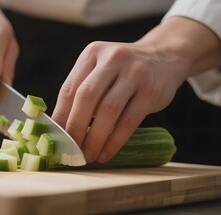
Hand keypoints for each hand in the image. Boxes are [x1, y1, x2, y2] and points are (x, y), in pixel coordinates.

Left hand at [52, 41, 188, 163]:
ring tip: (87, 156)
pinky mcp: (151, 91)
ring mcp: (135, 73)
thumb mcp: (100, 69)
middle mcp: (112, 59)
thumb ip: (81, 90)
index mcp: (92, 54)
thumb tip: (59, 128)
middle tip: (70, 150)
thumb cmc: (122, 71)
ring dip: (95, 138)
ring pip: (108, 110)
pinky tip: (106, 153)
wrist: (165, 57)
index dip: (60, 116)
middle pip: (86, 97)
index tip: (55, 138)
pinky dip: (114, 141)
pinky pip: (129, 121)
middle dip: (75, 128)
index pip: (69, 88)